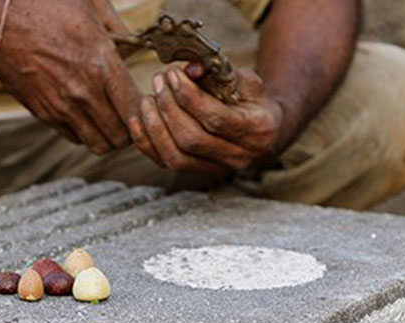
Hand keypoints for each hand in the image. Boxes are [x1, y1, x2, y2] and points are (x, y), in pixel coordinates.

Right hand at [0, 0, 142, 153]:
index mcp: (102, 64)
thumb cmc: (42, 7)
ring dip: (108, 135)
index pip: (136, 109)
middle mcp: (84, 93)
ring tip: (109, 119)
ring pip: (99, 144)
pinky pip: (75, 137)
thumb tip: (134, 41)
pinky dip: (85, 132)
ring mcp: (63, 107)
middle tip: (129, 115)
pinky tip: (85, 114)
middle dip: (130, 129)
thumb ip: (117, 26)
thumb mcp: (89, 4)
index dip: (146, 112)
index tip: (144, 102)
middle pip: (121, 135)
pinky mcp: (45, 114)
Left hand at [132, 65, 285, 174]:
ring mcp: (218, 169)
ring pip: (176, 158)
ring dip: (155, 127)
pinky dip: (147, 143)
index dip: (188, 96)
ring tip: (147, 99)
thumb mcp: (247, 80)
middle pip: (191, 139)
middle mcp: (239, 156)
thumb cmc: (254, 100)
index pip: (215, 118)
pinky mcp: (199, 173)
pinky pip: (166, 164)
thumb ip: (221, 73)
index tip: (172, 74)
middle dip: (169, 108)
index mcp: (257, 130)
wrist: (267, 132)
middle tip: (158, 81)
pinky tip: (138, 120)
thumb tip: (190, 68)